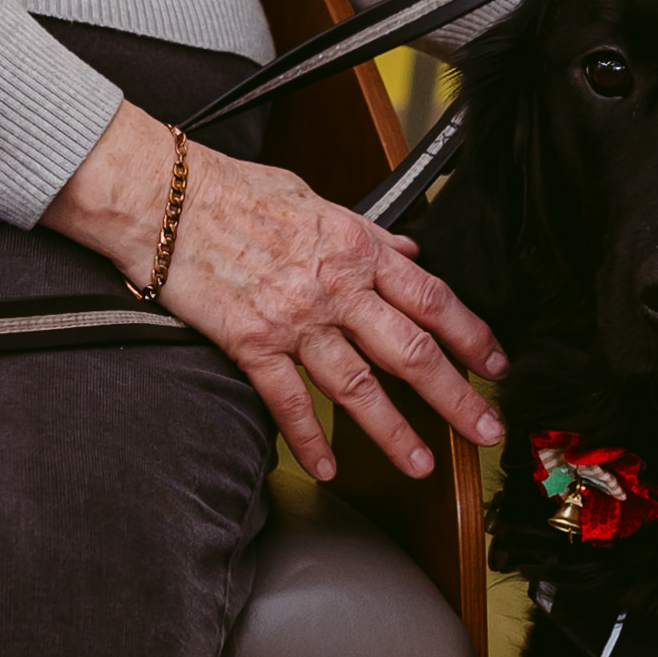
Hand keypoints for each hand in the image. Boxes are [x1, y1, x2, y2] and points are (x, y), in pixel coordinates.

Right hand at [40, 105, 507, 483]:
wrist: (163, 197)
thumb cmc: (231, 189)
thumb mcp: (313, 197)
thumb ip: (366, 232)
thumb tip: (406, 250)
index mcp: (355, 246)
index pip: (432, 298)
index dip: (472, 335)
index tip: (494, 364)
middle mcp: (334, 286)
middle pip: (411, 350)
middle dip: (455, 396)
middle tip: (484, 430)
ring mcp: (294, 318)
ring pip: (357, 386)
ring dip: (391, 432)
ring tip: (419, 464)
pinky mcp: (250, 342)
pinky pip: (287, 401)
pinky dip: (307, 439)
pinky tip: (325, 467)